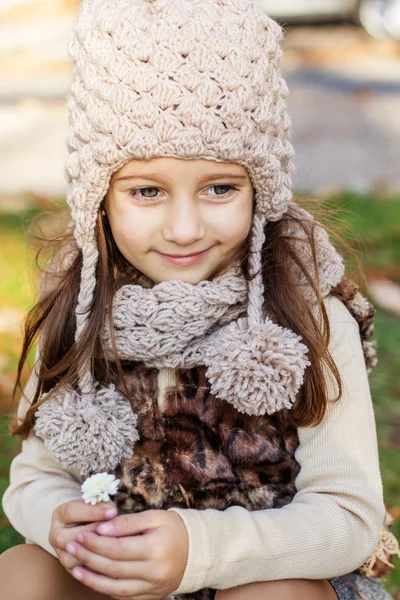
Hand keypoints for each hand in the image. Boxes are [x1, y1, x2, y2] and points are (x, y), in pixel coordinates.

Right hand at [50, 498, 117, 573]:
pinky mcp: (72, 570)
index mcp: (60, 515)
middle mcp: (56, 536)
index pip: (71, 511)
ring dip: (98, 550)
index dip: (93, 512)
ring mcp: (62, 555)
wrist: (91, 527)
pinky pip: (85, 571)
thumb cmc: (97, 511)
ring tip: (115, 542)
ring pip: (77, 557)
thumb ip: (101, 505)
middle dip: (96, 533)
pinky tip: (114, 556)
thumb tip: (111, 512)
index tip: (113, 511)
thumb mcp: (97, 503)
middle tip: (116, 529)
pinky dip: (100, 564)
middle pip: (72, 537)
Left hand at [65, 509, 188, 599]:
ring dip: (92, 579)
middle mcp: (154, 572)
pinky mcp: (152, 597)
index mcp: (155, 549)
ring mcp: (153, 588)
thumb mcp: (154, 517)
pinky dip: (106, 589)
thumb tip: (102, 528)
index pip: (117, 548)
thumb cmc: (173, 528)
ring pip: (115, 588)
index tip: (81, 534)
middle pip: (113, 568)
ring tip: (75, 567)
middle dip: (89, 557)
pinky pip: (124, 596)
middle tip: (71, 547)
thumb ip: (127, 523)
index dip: (96, 542)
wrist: (197, 551)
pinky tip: (93, 579)